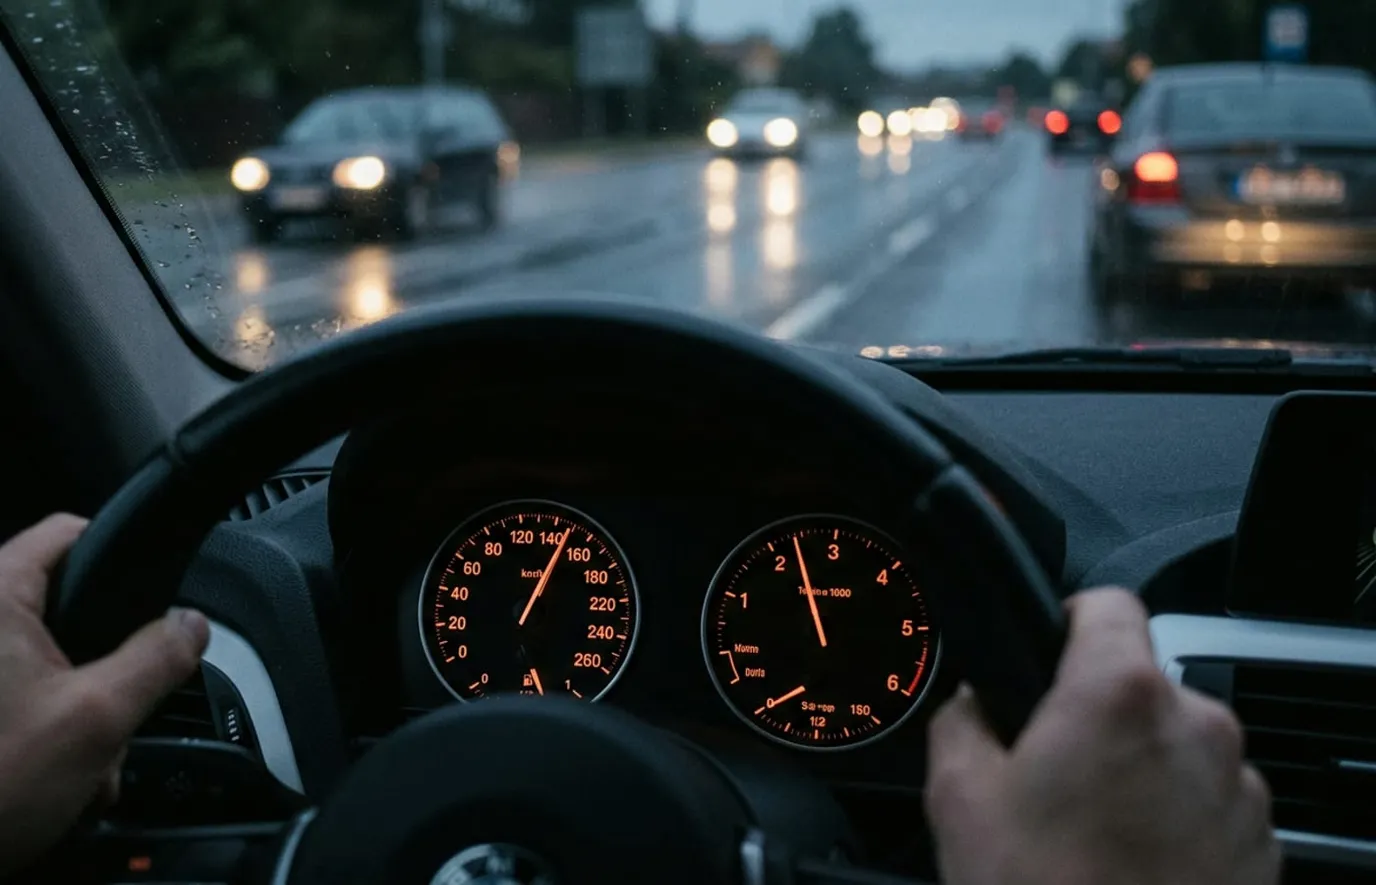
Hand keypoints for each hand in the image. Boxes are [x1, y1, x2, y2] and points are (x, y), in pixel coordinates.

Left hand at [0, 514, 208, 875]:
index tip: (154, 597)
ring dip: (77, 705)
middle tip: (116, 712)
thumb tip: (192, 624)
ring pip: (42, 657)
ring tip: (89, 763)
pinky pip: (15, 692)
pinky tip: (56, 773)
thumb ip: (157, 659)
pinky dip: (41, 724)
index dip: (121, 556)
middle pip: (62, 604)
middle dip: (103, 662)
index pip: (68, 532)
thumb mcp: (98, 717)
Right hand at [925, 588, 1278, 884]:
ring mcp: (1238, 788)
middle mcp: (1196, 726)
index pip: (1108, 602)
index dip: (1071, 620)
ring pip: (1180, 744)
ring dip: (1143, 767)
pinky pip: (1213, 801)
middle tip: (1054, 772)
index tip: (1053, 650)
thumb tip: (973, 701)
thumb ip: (962, 716)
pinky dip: (1178, 816)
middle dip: (1099, 714)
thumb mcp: (957, 794)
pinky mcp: (1262, 843)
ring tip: (1093, 828)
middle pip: (1142, 682)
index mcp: (1119, 693)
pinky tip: (1132, 861)